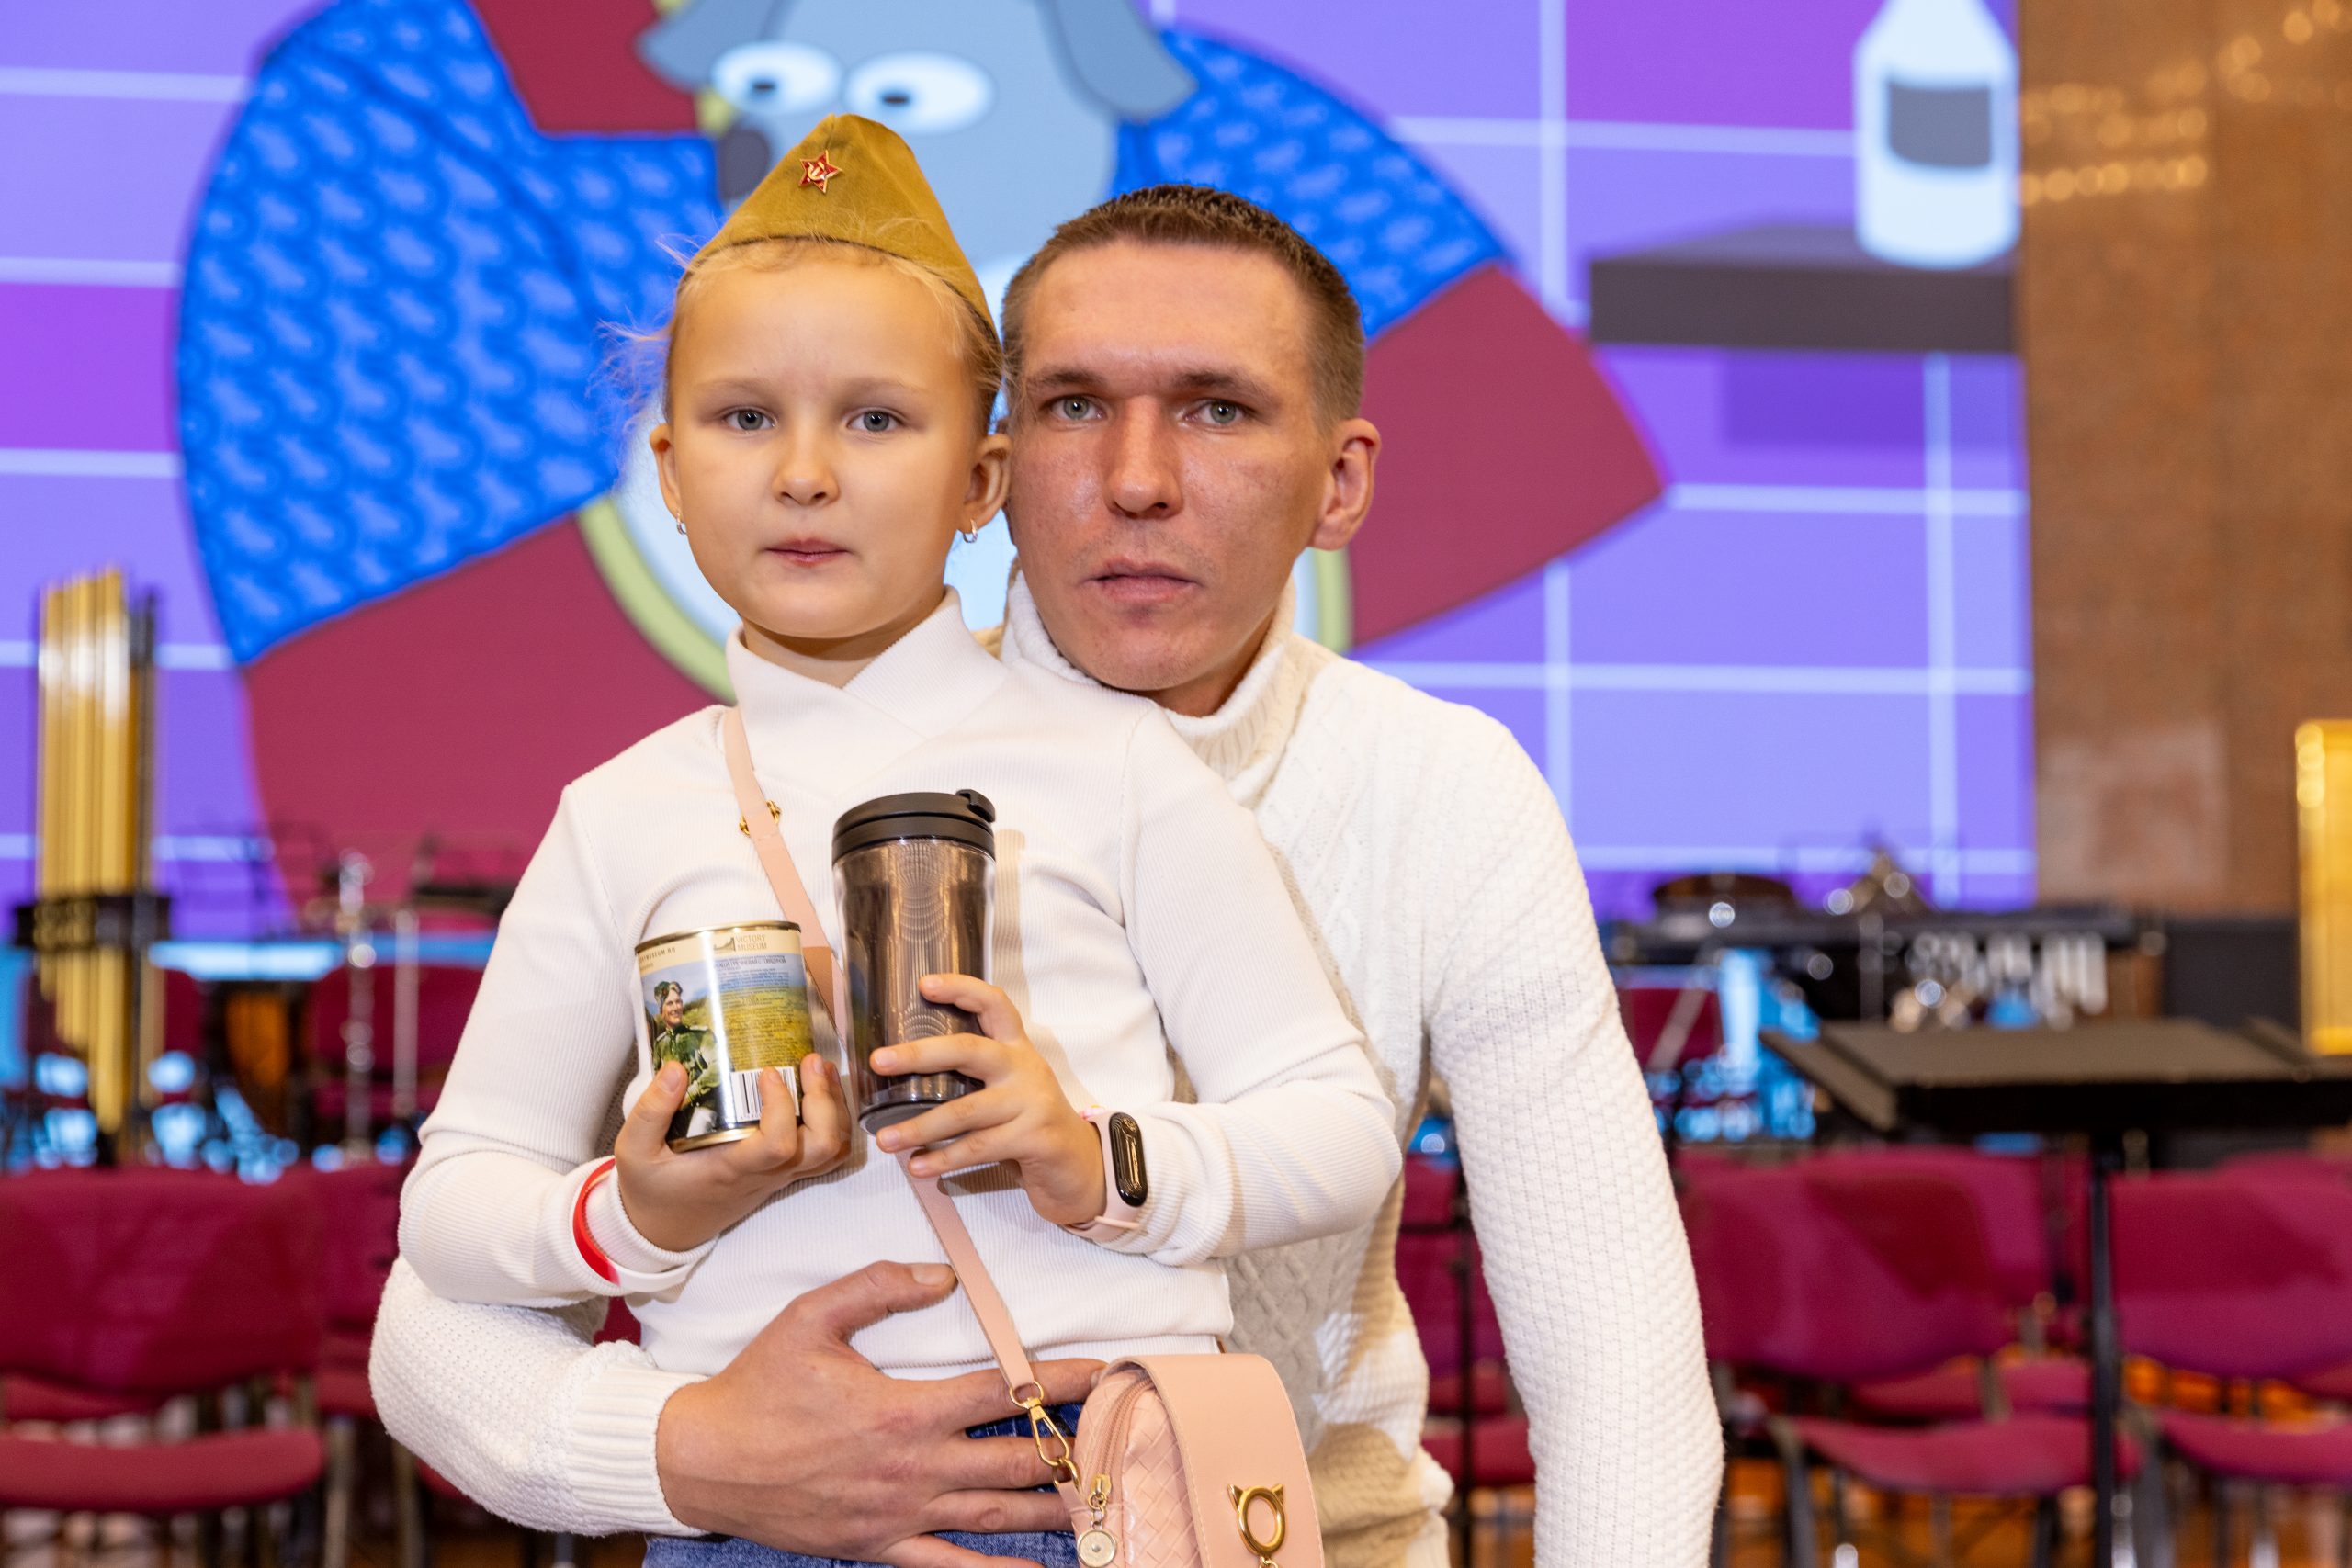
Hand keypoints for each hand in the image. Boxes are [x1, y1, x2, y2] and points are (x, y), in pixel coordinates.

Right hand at [614, 1054, 850, 1252]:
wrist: (663, 1229)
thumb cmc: (651, 1189)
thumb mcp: (633, 1152)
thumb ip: (649, 1112)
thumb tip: (675, 1069)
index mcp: (731, 1169)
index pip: (778, 1146)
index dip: (783, 1108)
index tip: (767, 1073)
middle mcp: (765, 1175)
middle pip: (822, 1148)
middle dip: (825, 1102)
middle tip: (809, 1062)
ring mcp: (779, 1176)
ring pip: (832, 1151)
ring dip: (836, 1109)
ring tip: (820, 1070)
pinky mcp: (783, 1173)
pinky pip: (826, 1155)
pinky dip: (834, 1123)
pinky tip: (820, 1092)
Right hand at [656, 1262, 1102, 1567]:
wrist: (703, 1461)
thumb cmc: (759, 1387)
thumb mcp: (812, 1318)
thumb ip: (879, 1286)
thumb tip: (942, 1277)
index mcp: (903, 1410)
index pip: (1000, 1394)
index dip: (1057, 1381)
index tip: (1101, 1372)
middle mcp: (912, 1468)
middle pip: (1013, 1461)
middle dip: (1069, 1446)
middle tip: (1115, 1436)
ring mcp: (899, 1514)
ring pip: (994, 1516)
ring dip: (1051, 1507)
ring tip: (1100, 1498)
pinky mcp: (880, 1546)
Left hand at [869, 975, 1105, 1228]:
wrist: (1079, 1165)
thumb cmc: (1028, 1123)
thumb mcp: (1007, 1089)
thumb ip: (972, 1077)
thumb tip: (902, 1078)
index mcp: (1016, 1049)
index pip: (994, 1005)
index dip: (962, 989)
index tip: (924, 984)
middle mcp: (1025, 1068)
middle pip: (969, 1050)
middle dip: (920, 1054)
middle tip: (879, 1061)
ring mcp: (1032, 1102)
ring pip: (965, 1110)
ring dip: (920, 1127)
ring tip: (884, 1140)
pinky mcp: (1035, 1137)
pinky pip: (979, 1147)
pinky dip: (944, 1159)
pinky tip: (918, 1167)